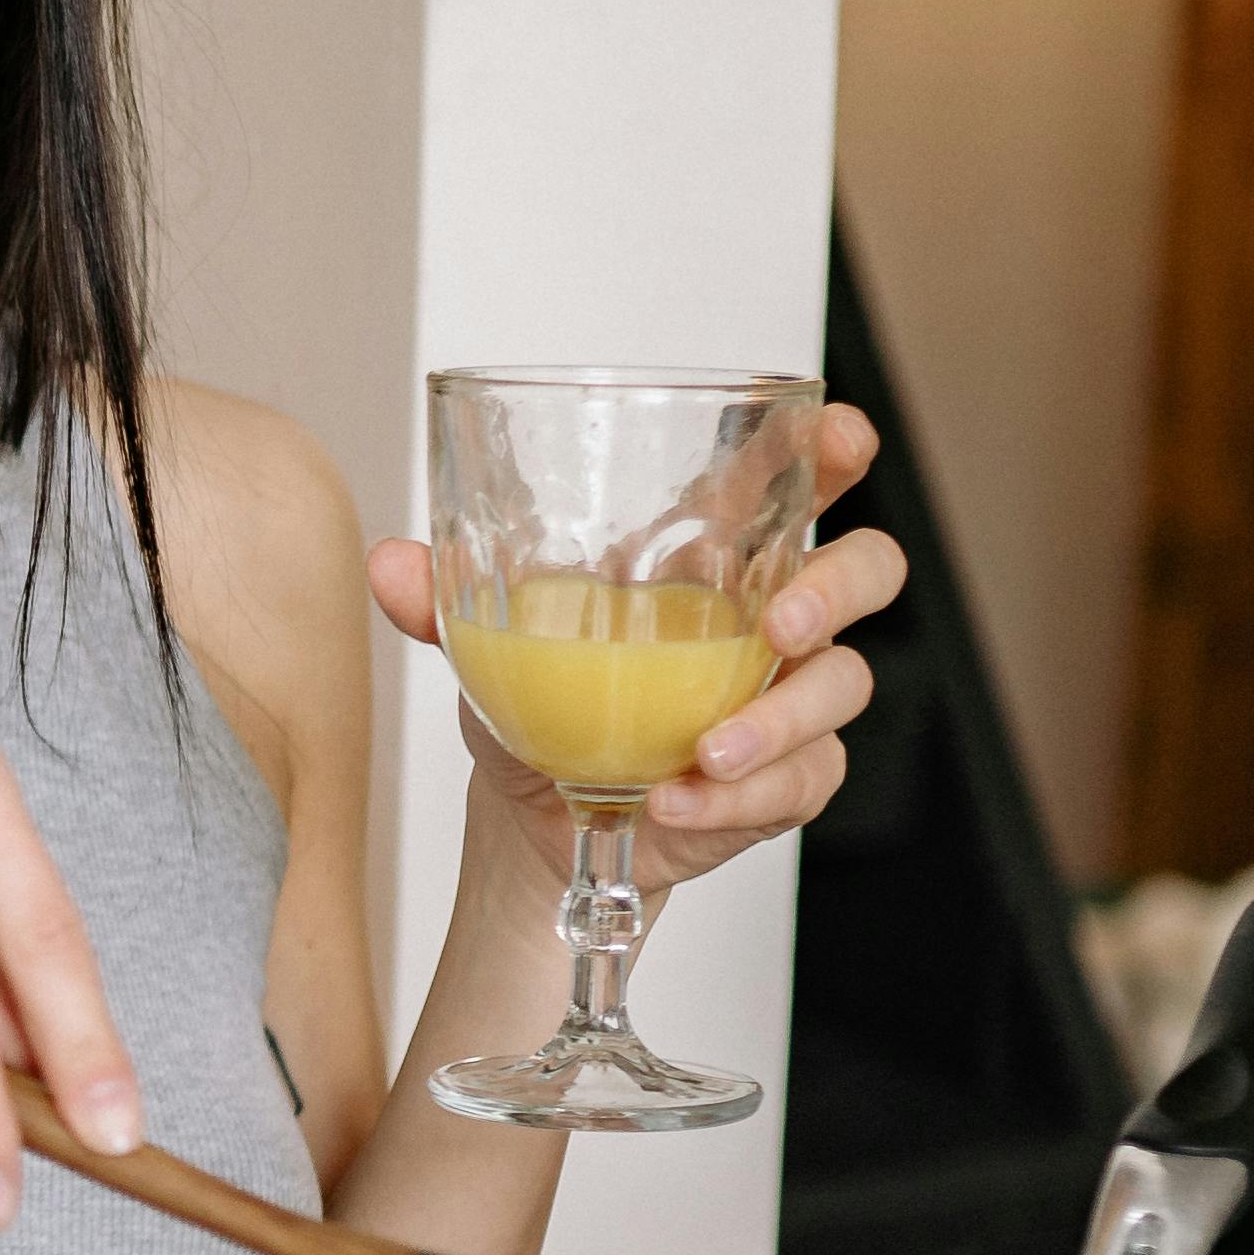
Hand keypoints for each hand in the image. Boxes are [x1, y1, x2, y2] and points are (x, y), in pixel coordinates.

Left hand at [364, 404, 898, 892]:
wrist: (533, 818)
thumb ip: (445, 601)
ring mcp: (786, 697)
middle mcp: (767, 618)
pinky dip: (737, 797)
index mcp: (712, 555)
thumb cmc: (538, 702)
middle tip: (778, 622)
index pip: (797, 479)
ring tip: (708, 749)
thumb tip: (388, 564)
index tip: (837, 435)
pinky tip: (676, 802)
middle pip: (865, 570)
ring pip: (841, 685)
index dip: (832, 448)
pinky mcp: (785, 778)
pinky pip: (800, 780)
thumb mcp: (488, 644)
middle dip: (837, 585)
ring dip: (779, 718)